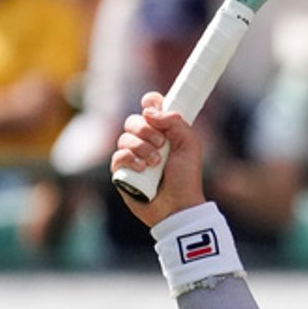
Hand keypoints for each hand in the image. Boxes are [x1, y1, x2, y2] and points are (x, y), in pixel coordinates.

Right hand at [112, 91, 207, 225]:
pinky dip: (131, 160)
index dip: (150, 103)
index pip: (150, 107)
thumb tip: (150, 111)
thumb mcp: (189, 145)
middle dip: (146, 130)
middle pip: (133, 120)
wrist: (178, 206)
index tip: (153, 107)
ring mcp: (133, 156)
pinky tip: (143, 169)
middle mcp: (146, 141)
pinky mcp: (122, 171)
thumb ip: (175, 122)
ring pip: (124, 138)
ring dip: (142, 148)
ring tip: (156, 163)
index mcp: (164, 131)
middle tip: (161, 144)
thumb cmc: (186, 177)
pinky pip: (118, 156)